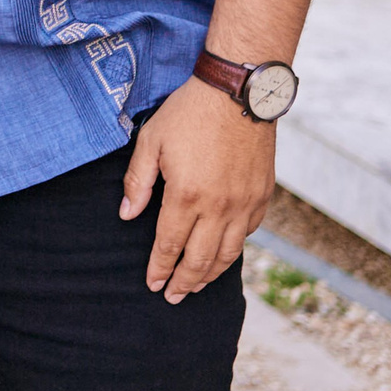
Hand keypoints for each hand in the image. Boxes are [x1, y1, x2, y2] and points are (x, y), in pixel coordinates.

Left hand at [120, 75, 275, 303]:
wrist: (239, 94)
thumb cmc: (189, 114)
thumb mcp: (150, 142)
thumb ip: (138, 182)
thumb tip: (127, 214)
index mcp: (187, 196)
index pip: (169, 245)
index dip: (160, 268)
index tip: (152, 285)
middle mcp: (220, 208)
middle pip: (201, 259)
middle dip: (184, 282)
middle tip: (173, 297)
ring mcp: (245, 204)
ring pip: (229, 253)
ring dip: (211, 275)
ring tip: (196, 285)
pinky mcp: (263, 196)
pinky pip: (249, 234)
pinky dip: (234, 249)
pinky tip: (223, 254)